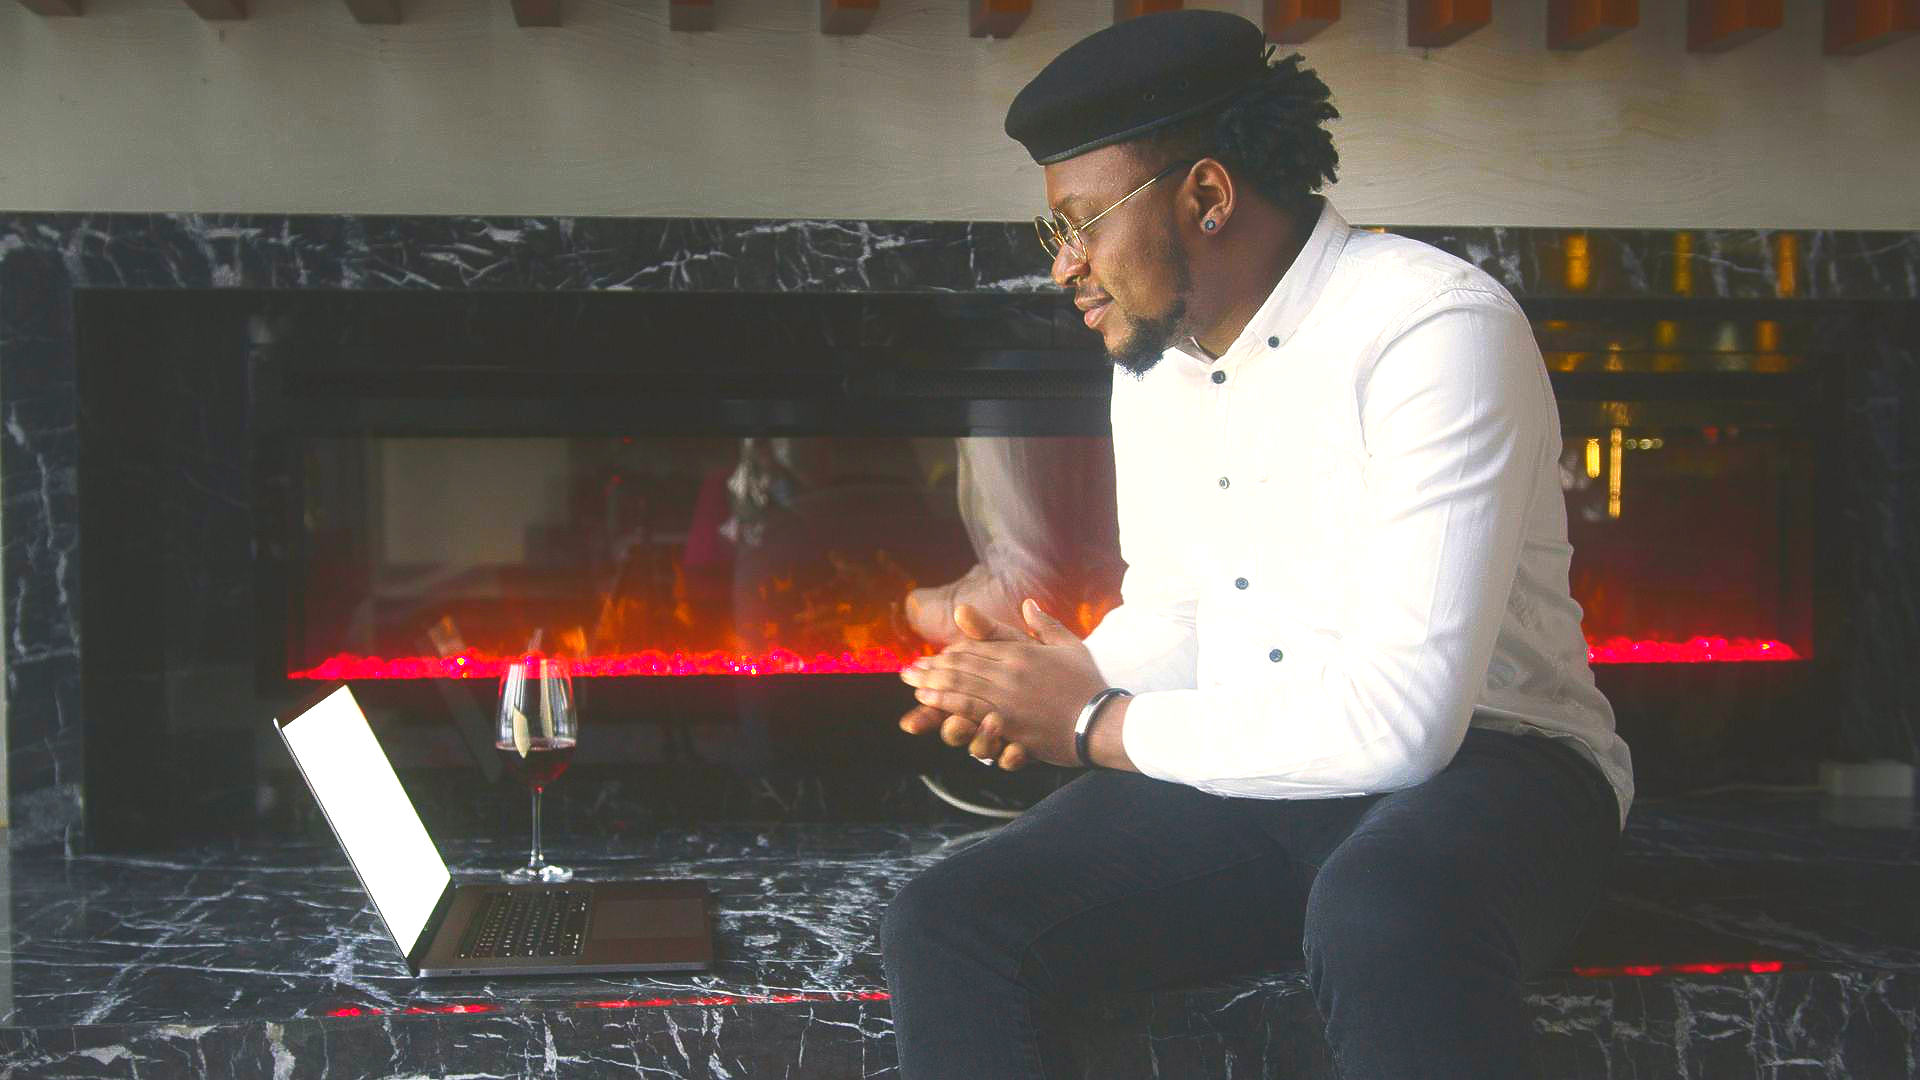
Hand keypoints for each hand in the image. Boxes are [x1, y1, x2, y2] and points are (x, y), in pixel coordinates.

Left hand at [900, 599, 1106, 768]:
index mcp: (1022, 652)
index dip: (952, 652)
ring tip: (911, 683)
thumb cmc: (1088, 685)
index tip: (934, 656)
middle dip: (932, 667)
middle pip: (962, 664)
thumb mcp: (1069, 646)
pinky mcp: (1009, 721)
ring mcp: (1008, 696)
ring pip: (960, 684)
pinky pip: (970, 708)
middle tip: (908, 670)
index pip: (977, 648)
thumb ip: (1046, 624)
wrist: (1102, 720)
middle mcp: (1010, 671)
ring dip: (932, 682)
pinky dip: (945, 701)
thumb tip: (1029, 603)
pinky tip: (928, 700)